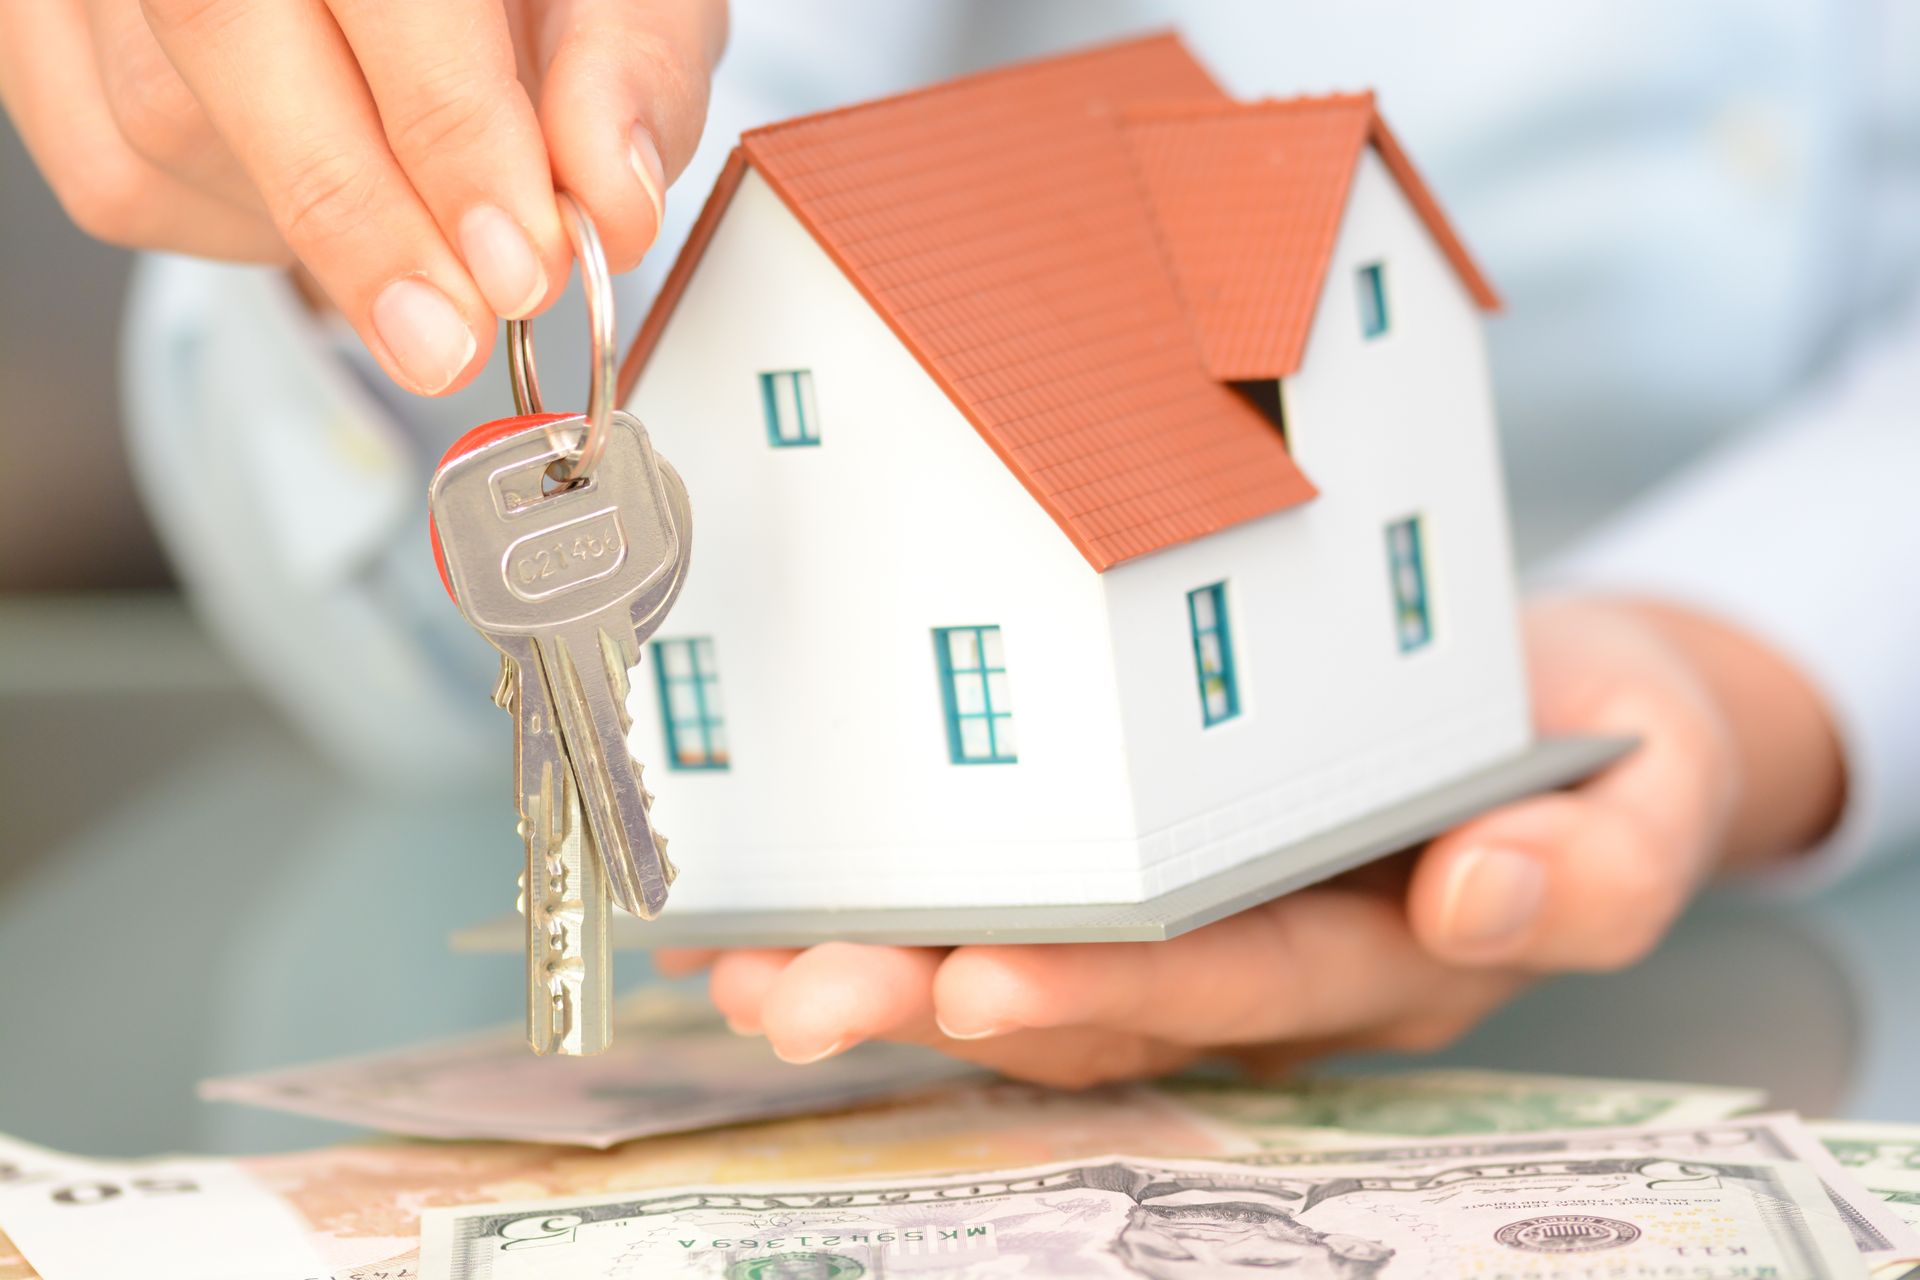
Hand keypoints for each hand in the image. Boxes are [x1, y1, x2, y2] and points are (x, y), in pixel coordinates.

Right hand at [0, 0, 726, 394]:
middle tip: (453, 336)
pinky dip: (230, 227)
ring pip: (162, 118)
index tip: (517, 263)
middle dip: (358, 214)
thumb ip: (627, 70)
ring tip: (412, 222)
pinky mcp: (46, 38)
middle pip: (223, 30)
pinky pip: (114, 173)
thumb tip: (612, 197)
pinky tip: (311, 193)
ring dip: (307, 226)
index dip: (448, 127)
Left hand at [659, 597, 1844, 1086]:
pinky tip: (778, 904)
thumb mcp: (1643, 798)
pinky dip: (894, 905)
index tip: (986, 977)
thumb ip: (1591, 869)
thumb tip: (1483, 901)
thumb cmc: (1589, 747)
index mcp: (1376, 954)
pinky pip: (1007, 901)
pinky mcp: (1133, 871)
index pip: (1236, 984)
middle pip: (1091, 997)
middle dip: (944, 997)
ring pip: (1025, 965)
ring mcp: (1188, 924)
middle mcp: (1260, 960)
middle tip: (812, 993)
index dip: (1112, 987)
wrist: (1548, 711)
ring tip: (758, 964)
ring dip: (887, 968)